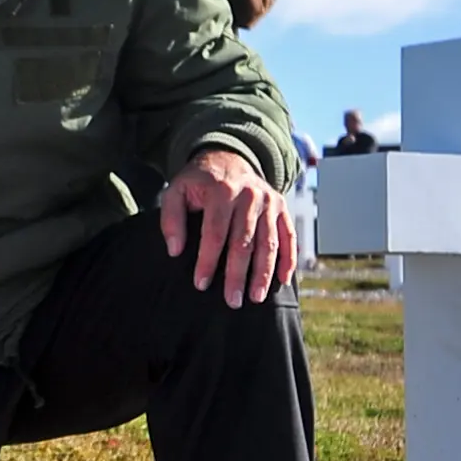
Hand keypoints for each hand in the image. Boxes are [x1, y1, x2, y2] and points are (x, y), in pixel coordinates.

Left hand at [155, 146, 295, 307]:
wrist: (229, 158)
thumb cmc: (199, 182)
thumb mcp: (176, 191)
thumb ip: (171, 218)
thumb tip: (175, 250)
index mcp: (222, 191)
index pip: (215, 233)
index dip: (208, 261)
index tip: (201, 284)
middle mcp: (250, 196)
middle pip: (244, 242)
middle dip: (238, 275)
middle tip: (232, 301)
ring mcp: (269, 201)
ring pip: (269, 242)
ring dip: (264, 273)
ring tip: (256, 297)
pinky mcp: (282, 207)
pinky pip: (288, 235)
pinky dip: (289, 258)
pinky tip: (283, 280)